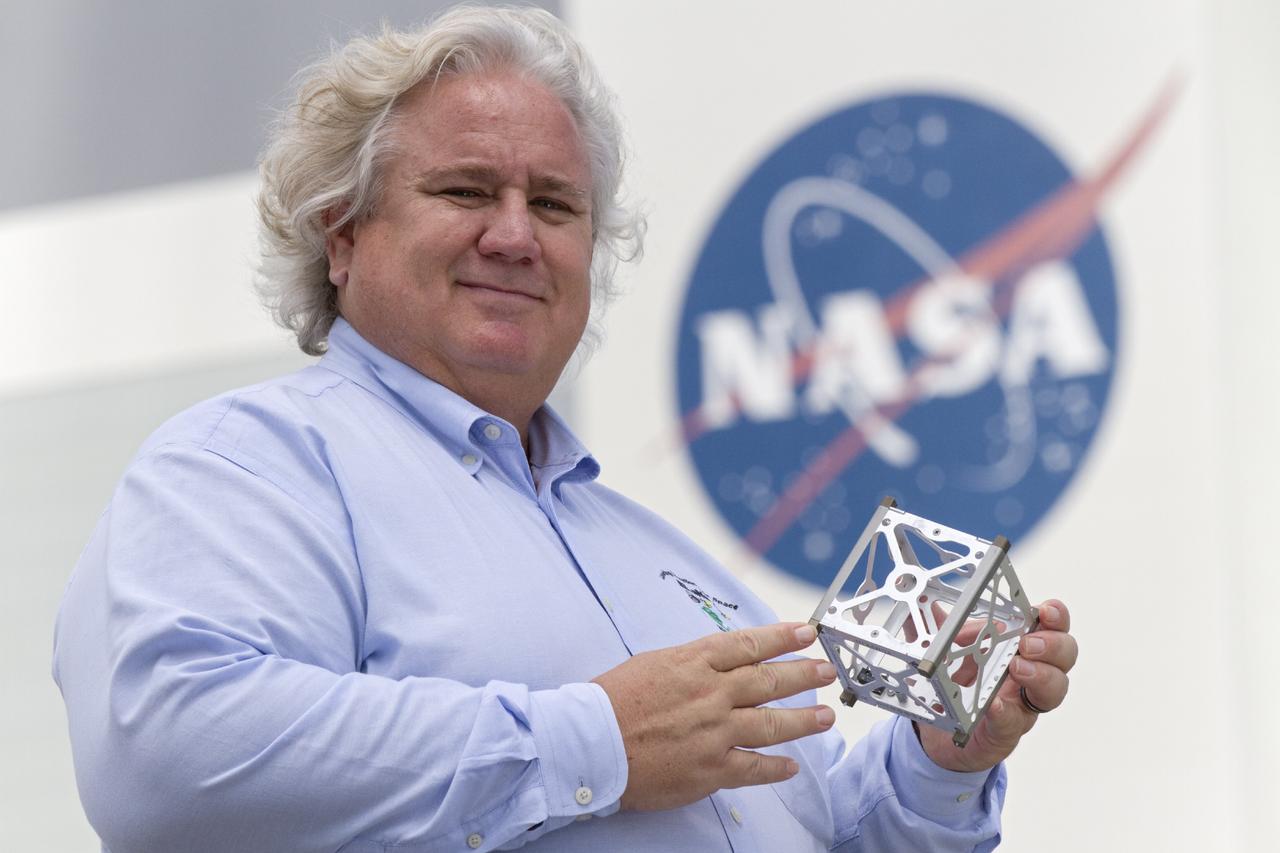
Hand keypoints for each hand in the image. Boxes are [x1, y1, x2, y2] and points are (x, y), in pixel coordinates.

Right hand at [592, 623, 836, 810]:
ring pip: (771, 724)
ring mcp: (714, 732)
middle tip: (827, 671)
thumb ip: (692, 663)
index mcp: (695, 663)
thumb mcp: (654, 663)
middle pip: (768, 681)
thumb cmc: (613, 701)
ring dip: (803, 720)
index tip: (806, 634)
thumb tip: (719, 663)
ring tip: (824, 716)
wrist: (592, 743)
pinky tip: (791, 767)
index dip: (782, 638)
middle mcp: (711, 694)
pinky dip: (775, 768)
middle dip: (803, 675)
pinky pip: (753, 768)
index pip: (749, 645)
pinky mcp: (710, 768)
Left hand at [917, 599, 1076, 772]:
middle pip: (1064, 657)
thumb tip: (942, 609)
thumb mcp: (942, 648)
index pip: (1050, 627)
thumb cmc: (951, 687)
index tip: (1045, 610)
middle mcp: (1028, 676)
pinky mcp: (1004, 733)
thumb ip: (940, 628)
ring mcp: (1020, 706)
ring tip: (1017, 667)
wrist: (935, 734)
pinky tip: (995, 705)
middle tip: (1027, 643)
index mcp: (1016, 647)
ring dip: (1040, 675)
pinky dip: (1005, 713)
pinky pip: (1012, 724)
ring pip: (1053, 692)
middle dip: (1052, 645)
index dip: (1055, 616)